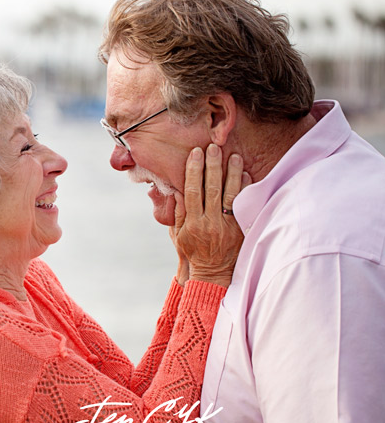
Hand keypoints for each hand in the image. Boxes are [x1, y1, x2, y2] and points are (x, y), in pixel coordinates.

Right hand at [172, 144, 248, 287]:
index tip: (195, 154)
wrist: (213, 273)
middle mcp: (210, 223)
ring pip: (230, 195)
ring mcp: (227, 226)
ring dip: (232, 173)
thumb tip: (177, 191)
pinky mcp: (241, 229)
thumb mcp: (178, 235)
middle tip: (214, 148)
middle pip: (212, 189)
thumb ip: (178, 213)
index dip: (194, 171)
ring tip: (233, 156)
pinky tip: (246, 174)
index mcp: (192, 223)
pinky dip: (245, 189)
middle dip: (212, 166)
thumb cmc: (192, 252)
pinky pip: (243, 206)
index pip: (192, 191)